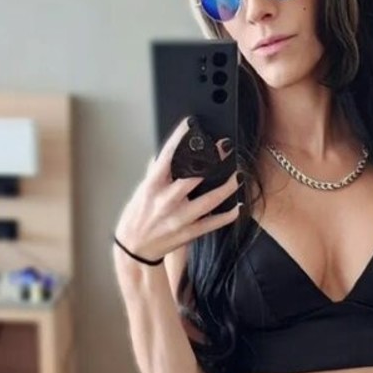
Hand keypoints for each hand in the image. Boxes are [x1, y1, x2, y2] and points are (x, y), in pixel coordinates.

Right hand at [114, 117, 239, 261]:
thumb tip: (170, 151)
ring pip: (209, 201)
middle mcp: (166, 201)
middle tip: (226, 146)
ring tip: (238, 175)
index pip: (168, 156)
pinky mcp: (188, 234)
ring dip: (226, 187)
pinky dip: (227, 215)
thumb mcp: (143, 189)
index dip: (180, 138)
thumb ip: (157, 171)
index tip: (192, 123)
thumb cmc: (138, 216)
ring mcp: (179, 218)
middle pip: (193, 176)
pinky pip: (212, 224)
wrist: (134, 248)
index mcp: (153, 186)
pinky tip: (238, 205)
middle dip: (211, 159)